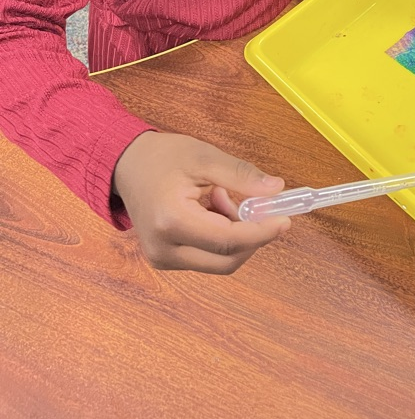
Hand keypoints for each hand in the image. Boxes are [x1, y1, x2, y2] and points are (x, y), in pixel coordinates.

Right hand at [113, 132, 289, 272]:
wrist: (125, 166)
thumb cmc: (161, 158)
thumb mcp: (204, 156)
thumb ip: (241, 175)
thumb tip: (276, 190)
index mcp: (172, 221)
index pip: (228, 241)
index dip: (261, 232)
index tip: (284, 219)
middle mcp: (165, 249)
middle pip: (227, 259)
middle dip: (252, 236)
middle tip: (260, 206)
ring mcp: (163, 258)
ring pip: (219, 261)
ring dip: (235, 234)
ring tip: (222, 197)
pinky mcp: (166, 259)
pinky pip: (206, 256)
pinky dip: (221, 236)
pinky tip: (212, 208)